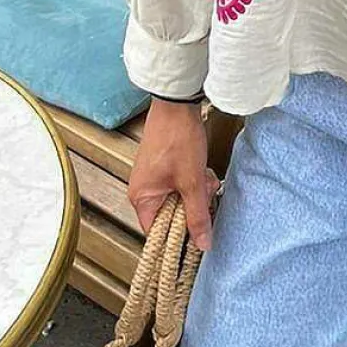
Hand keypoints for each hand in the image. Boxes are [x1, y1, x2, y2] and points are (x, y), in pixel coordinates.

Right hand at [128, 99, 221, 249]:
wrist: (178, 103)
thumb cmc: (177, 138)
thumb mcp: (192, 182)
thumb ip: (198, 215)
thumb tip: (202, 243)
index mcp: (142, 198)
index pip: (157, 233)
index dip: (177, 239)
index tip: (197, 239)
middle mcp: (143, 190)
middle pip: (171, 216)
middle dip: (193, 207)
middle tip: (204, 195)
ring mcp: (154, 177)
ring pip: (180, 199)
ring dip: (196, 192)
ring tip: (204, 178)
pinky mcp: (165, 167)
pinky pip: (181, 184)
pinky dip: (194, 180)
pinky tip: (202, 170)